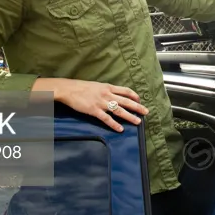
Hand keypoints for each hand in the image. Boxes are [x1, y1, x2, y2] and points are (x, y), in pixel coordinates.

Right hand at [33, 78, 147, 132]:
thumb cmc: (80, 87)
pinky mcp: (94, 110)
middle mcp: (107, 94)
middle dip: (137, 107)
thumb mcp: (96, 85)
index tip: (140, 100)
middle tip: (146, 112)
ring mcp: (101, 102)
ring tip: (137, 122)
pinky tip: (120, 129)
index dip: (134, 95)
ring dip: (130, 116)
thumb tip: (112, 93)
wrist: (68, 89)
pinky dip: (114, 124)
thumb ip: (105, 89)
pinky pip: (107, 119)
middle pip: (126, 101)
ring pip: (119, 110)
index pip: (125, 90)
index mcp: (108, 87)